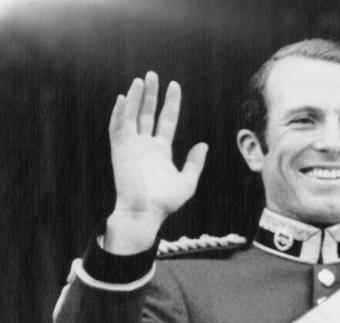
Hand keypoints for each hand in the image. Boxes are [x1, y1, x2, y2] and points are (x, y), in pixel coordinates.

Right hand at [105, 71, 207, 252]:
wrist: (146, 212)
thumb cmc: (165, 202)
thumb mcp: (188, 182)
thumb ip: (194, 163)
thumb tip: (203, 145)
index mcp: (161, 150)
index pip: (166, 120)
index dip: (170, 103)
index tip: (174, 85)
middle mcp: (145, 145)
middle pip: (148, 113)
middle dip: (151, 94)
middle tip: (153, 75)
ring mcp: (132, 146)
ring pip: (132, 115)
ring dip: (136, 98)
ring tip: (141, 80)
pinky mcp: (120, 150)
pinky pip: (118, 127)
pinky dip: (119, 113)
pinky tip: (124, 98)